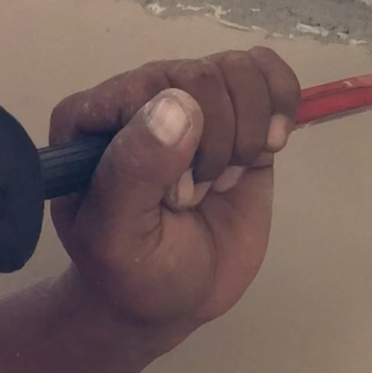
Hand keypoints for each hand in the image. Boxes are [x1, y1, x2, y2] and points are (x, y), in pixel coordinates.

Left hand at [49, 47, 300, 334]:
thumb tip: (177, 104)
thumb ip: (135, 171)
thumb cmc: (133, 273)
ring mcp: (190, 101)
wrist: (172, 301)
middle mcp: (138, 96)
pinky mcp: (237, 113)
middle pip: (203, 76)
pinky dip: (280, 105)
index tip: (172, 197)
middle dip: (215, 148)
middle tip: (194, 198)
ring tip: (221, 182)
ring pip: (240, 71)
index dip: (179, 143)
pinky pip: (268, 72)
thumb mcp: (117, 237)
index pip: (153, 86)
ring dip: (244, 137)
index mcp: (91, 116)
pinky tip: (266, 148)